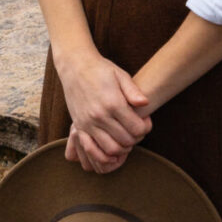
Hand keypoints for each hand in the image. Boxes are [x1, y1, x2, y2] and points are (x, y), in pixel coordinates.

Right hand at [57, 50, 150, 171]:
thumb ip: (133, 91)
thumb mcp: (120, 75)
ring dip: (122, 148)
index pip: (137, 128)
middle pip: (126, 141)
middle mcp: (100, 116)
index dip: (146, 128)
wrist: (75, 66)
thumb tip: (146, 103)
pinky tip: (112, 148)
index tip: (145, 121)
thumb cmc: (100, 69)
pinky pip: (92, 150)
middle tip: (137, 130)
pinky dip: (105, 155)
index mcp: (113, 103)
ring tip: (125, 137)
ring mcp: (88, 123)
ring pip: (111, 149)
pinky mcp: (79, 127)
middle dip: (136, 138)